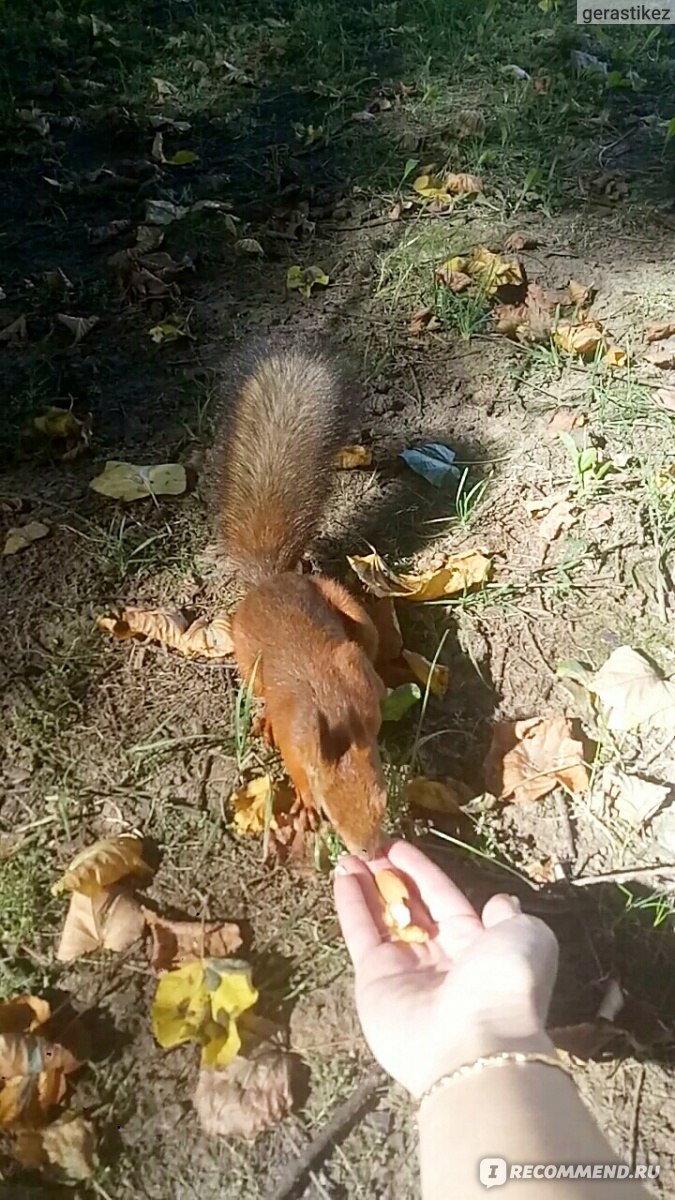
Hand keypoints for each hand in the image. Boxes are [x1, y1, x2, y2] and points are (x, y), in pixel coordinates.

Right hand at [334, 840, 558, 1096]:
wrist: (474, 1042)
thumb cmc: (505, 982)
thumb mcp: (526, 936)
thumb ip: (508, 915)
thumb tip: (499, 902)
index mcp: (476, 944)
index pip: (443, 898)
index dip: (421, 872)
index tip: (398, 846)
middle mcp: (439, 957)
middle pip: (410, 907)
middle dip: (390, 877)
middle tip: (370, 847)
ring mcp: (403, 970)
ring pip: (381, 917)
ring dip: (366, 885)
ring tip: (350, 855)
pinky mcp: (373, 981)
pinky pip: (361, 934)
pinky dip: (351, 904)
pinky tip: (341, 874)